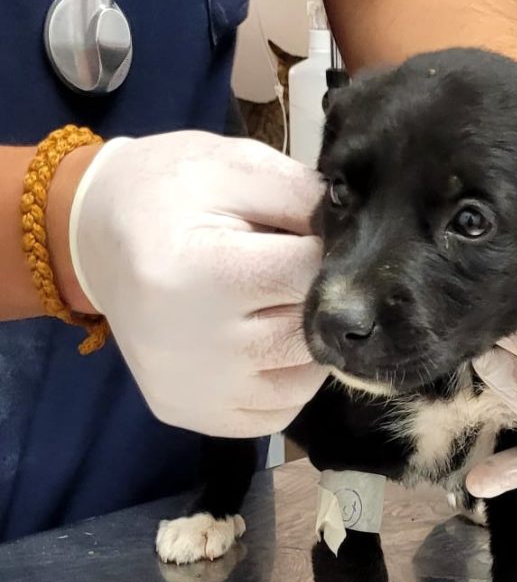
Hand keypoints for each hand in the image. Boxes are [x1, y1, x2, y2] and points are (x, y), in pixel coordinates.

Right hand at [66, 132, 326, 436]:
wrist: (94, 238)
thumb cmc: (166, 195)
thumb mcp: (229, 166)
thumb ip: (300, 194)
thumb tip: (356, 229)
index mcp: (204, 272)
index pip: (308, 274)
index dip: (325, 252)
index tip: (313, 239)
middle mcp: (200, 345)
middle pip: (310, 333)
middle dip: (317, 302)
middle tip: (294, 276)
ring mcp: (197, 390)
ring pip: (306, 380)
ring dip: (308, 346)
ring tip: (276, 308)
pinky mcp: (195, 415)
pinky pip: (279, 412)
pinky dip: (286, 382)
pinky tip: (261, 344)